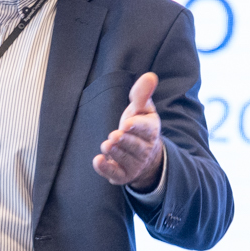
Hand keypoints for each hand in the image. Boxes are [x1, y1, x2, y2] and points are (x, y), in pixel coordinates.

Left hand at [93, 72, 163, 190]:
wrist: (143, 155)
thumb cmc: (139, 126)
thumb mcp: (142, 109)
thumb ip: (142, 94)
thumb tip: (150, 76)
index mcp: (151, 130)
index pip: (147, 129)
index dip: (137, 127)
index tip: (127, 123)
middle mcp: (145, 149)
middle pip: (136, 146)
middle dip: (125, 141)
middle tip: (114, 136)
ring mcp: (134, 164)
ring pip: (126, 159)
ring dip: (116, 153)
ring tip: (107, 145)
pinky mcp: (122, 175)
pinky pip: (115, 175)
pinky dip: (106, 169)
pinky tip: (98, 160)